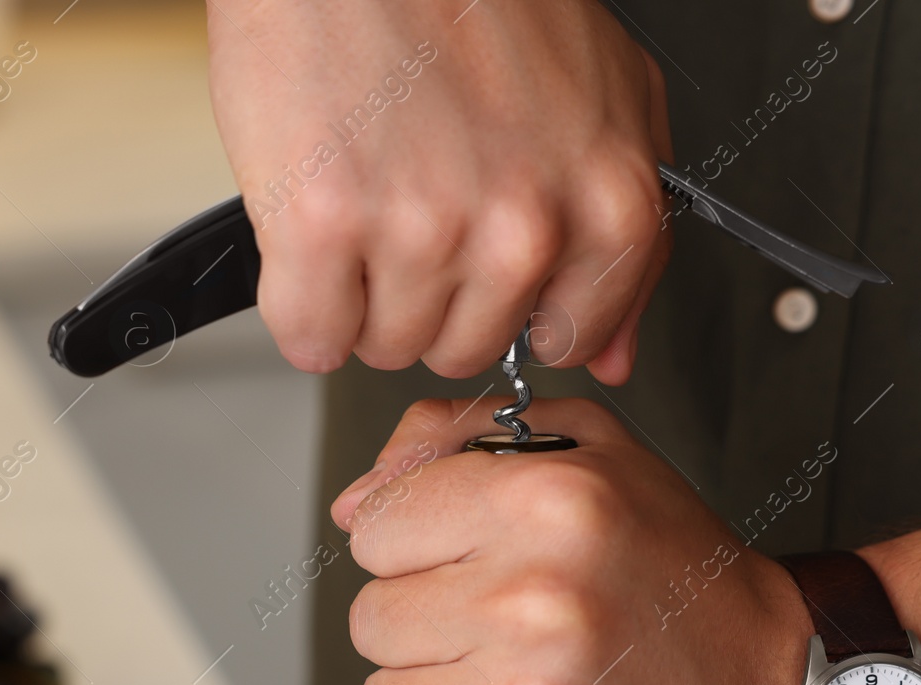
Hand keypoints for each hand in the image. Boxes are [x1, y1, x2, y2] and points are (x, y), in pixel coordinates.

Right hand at [207, 0, 672, 382]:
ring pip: (384, 344)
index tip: (483, 260)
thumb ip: (621, 237)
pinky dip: (299, 300)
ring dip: (362, 292)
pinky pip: (310, 336)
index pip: (568, 338)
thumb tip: (610, 351)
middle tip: (410, 201)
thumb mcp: (603, 98)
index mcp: (608, 201)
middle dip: (432, 294)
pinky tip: (315, 228)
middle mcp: (524, 228)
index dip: (512, 303)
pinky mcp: (325, 228)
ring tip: (364, 193)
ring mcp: (423, 232)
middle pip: (464, 348)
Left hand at [332, 398, 815, 684]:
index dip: (416, 547)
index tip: (467, 563)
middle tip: (506, 631)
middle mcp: (532, 602)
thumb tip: (355, 500)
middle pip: (371, 620)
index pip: (375, 528)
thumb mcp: (596, 457)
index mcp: (546, 504)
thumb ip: (459, 440)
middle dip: (427, 626)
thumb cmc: (690, 587)